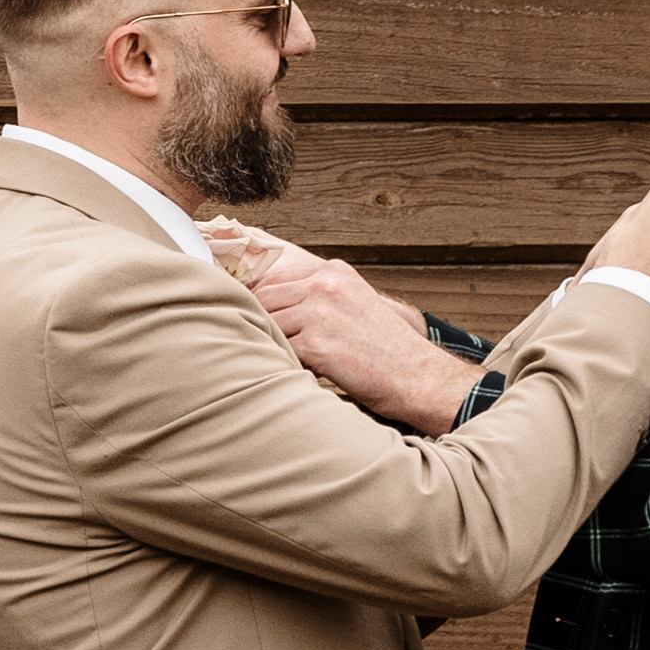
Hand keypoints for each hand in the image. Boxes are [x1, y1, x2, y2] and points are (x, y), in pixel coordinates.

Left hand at [205, 230, 476, 431]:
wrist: (417, 377)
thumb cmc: (384, 349)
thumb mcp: (353, 304)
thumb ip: (316, 296)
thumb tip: (272, 301)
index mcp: (332, 272)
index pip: (274, 273)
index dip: (253, 289)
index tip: (233, 297)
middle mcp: (325, 285)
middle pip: (264, 295)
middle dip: (254, 317)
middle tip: (241, 333)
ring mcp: (320, 313)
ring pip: (268, 322)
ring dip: (266, 341)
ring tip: (266, 356)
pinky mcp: (318, 345)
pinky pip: (279, 350)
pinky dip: (278, 360)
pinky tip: (282, 371)